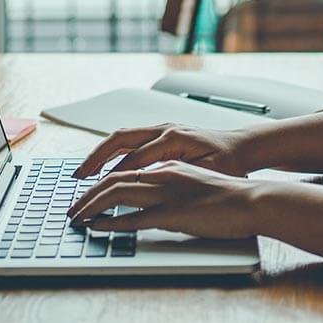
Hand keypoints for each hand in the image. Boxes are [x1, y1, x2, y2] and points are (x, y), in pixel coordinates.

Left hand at [67, 161, 264, 238]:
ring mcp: (168, 193)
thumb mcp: (196, 181)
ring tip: (76, 216)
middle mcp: (164, 173)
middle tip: (72, 206)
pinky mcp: (174, 214)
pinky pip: (134, 218)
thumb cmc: (230, 194)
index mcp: (169, 164)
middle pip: (114, 177)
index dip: (101, 177)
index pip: (126, 166)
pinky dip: (110, 222)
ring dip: (91, 205)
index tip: (86, 189)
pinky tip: (96, 226)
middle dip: (87, 191)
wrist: (253, 200)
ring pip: (117, 193)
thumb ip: (173, 183)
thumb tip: (153, 193)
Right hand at [71, 123, 253, 178]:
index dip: (112, 177)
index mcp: (173, 138)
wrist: (244, 147)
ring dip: (100, 153)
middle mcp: (164, 129)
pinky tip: (103, 167)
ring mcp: (162, 128)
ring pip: (122, 137)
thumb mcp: (207, 174)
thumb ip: (178, 178)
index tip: (97, 193)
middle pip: (119, 139)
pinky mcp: (162, 133)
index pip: (133, 159)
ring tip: (82, 172)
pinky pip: (131, 139)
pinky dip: (113, 151)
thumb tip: (150, 187)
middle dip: (95, 158)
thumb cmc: (230, 162)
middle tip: (77, 177)